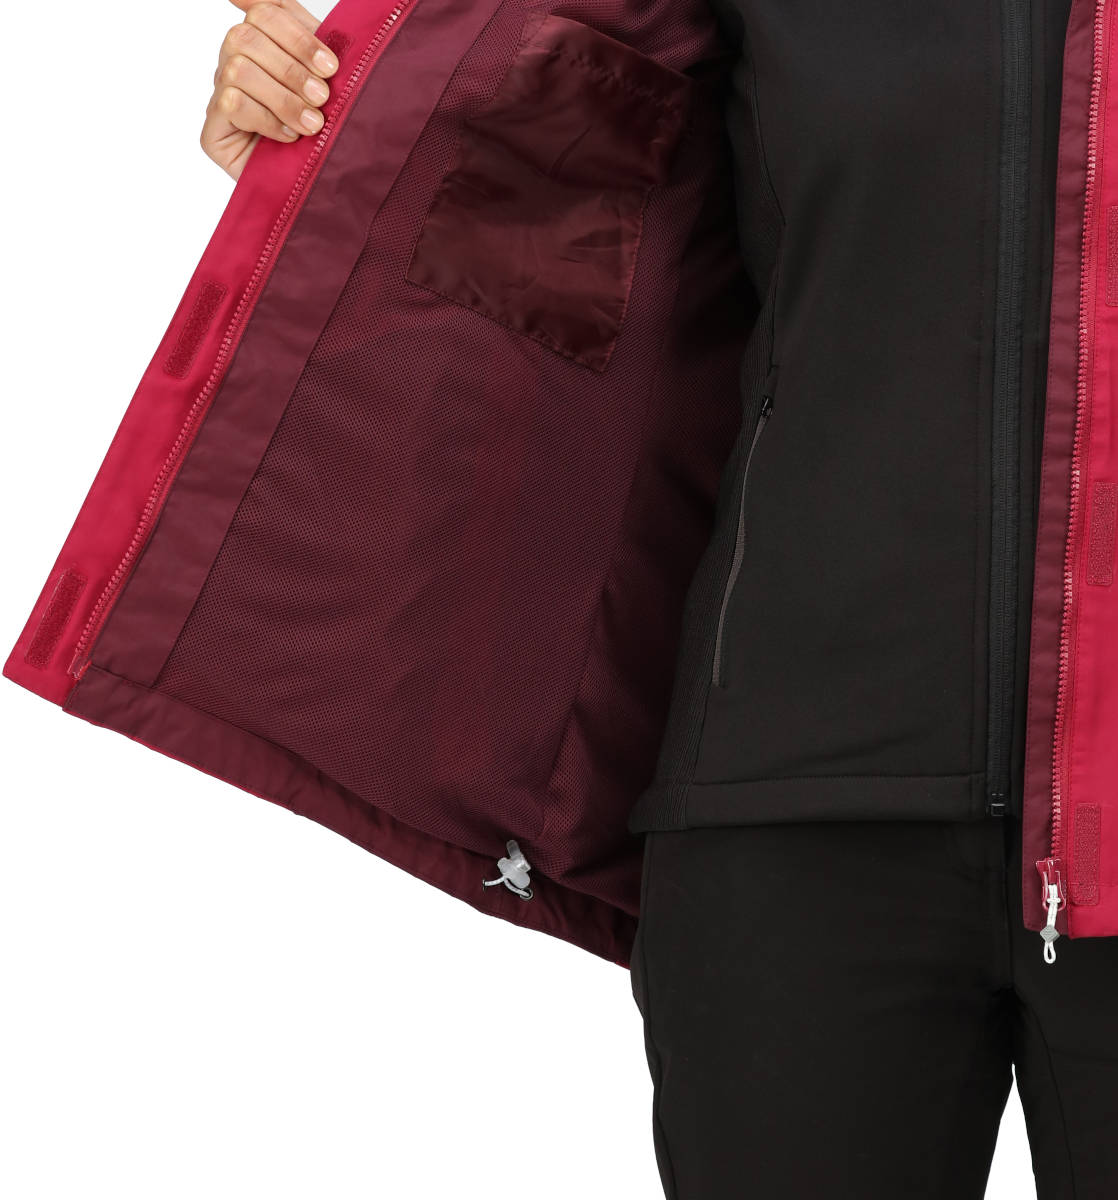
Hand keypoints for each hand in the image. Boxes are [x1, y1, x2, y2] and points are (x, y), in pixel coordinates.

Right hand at [202, 0, 339, 179]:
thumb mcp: (322, 78)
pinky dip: (267, 119)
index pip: (266, 10)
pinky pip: (232, 104)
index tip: (331, 66)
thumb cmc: (321, 131)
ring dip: (283, 98)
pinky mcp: (212, 130)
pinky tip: (288, 137)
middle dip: (292, 67)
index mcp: (261, 42)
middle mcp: (234, 62)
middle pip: (245, 35)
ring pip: (238, 69)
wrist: (314, 188)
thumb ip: (307, 33)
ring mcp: (220, 94)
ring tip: (312, 124)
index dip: (298, 36)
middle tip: (324, 98)